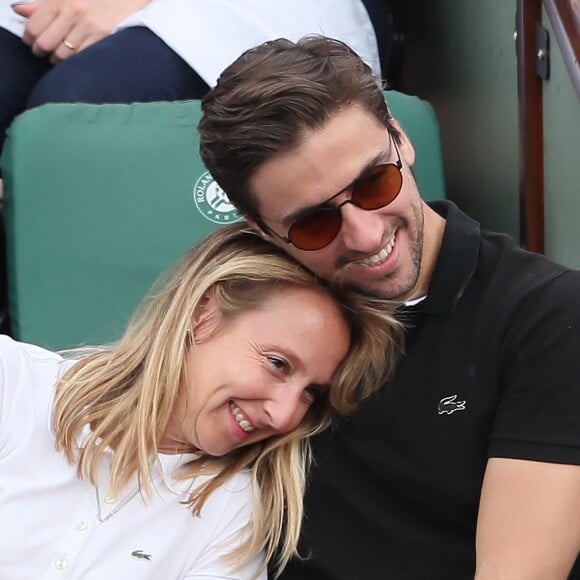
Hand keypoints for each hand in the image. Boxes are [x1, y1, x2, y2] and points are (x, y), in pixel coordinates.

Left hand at [12, 0, 150, 62]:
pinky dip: (74, 62)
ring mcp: (89, 26)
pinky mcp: (103, 37)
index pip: (34, 26)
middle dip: (41, 51)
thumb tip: (20, 11)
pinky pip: (81, 58)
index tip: (32, 42)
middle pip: (45, 43)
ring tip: (58, 56)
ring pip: (62, 55)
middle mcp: (73, 12)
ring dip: (57, 59)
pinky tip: (75, 58)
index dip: (29, 38)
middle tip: (43, 52)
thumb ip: (43, 4)